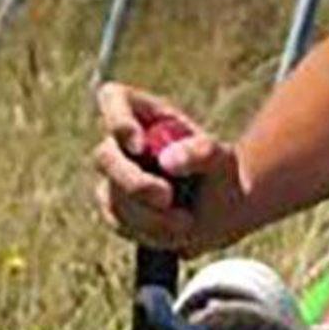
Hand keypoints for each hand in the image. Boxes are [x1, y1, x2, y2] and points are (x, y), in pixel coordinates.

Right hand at [91, 82, 241, 253]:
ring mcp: (115, 175)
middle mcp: (122, 143)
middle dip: (133, 182)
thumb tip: (168, 161)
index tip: (139, 144)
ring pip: (111, 195)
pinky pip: (117, 221)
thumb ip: (201, 152)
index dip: (117, 119)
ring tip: (186, 221)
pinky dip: (148, 230)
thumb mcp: (223, 159)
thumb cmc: (221, 174)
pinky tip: (175, 229)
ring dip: (148, 214)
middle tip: (166, 197)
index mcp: (144, 114)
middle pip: (105, 156)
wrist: (223, 211)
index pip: (113, 99)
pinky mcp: (115, 206)